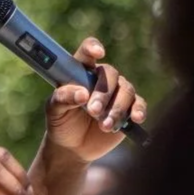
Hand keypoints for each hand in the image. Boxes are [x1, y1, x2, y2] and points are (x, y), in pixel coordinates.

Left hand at [44, 38, 146, 162]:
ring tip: (104, 126)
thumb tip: (82, 94)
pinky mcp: (129, 109)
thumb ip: (63, 99)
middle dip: (103, 92)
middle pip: (110, 74)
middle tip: (93, 111)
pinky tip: (135, 119)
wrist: (73, 147)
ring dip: (116, 108)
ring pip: (126, 90)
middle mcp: (101, 79)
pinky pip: (139, 104)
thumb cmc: (61, 122)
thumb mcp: (54, 111)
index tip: (97, 53)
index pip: (87, 53)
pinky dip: (138, 111)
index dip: (92, 48)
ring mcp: (117, 93)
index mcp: (80, 72)